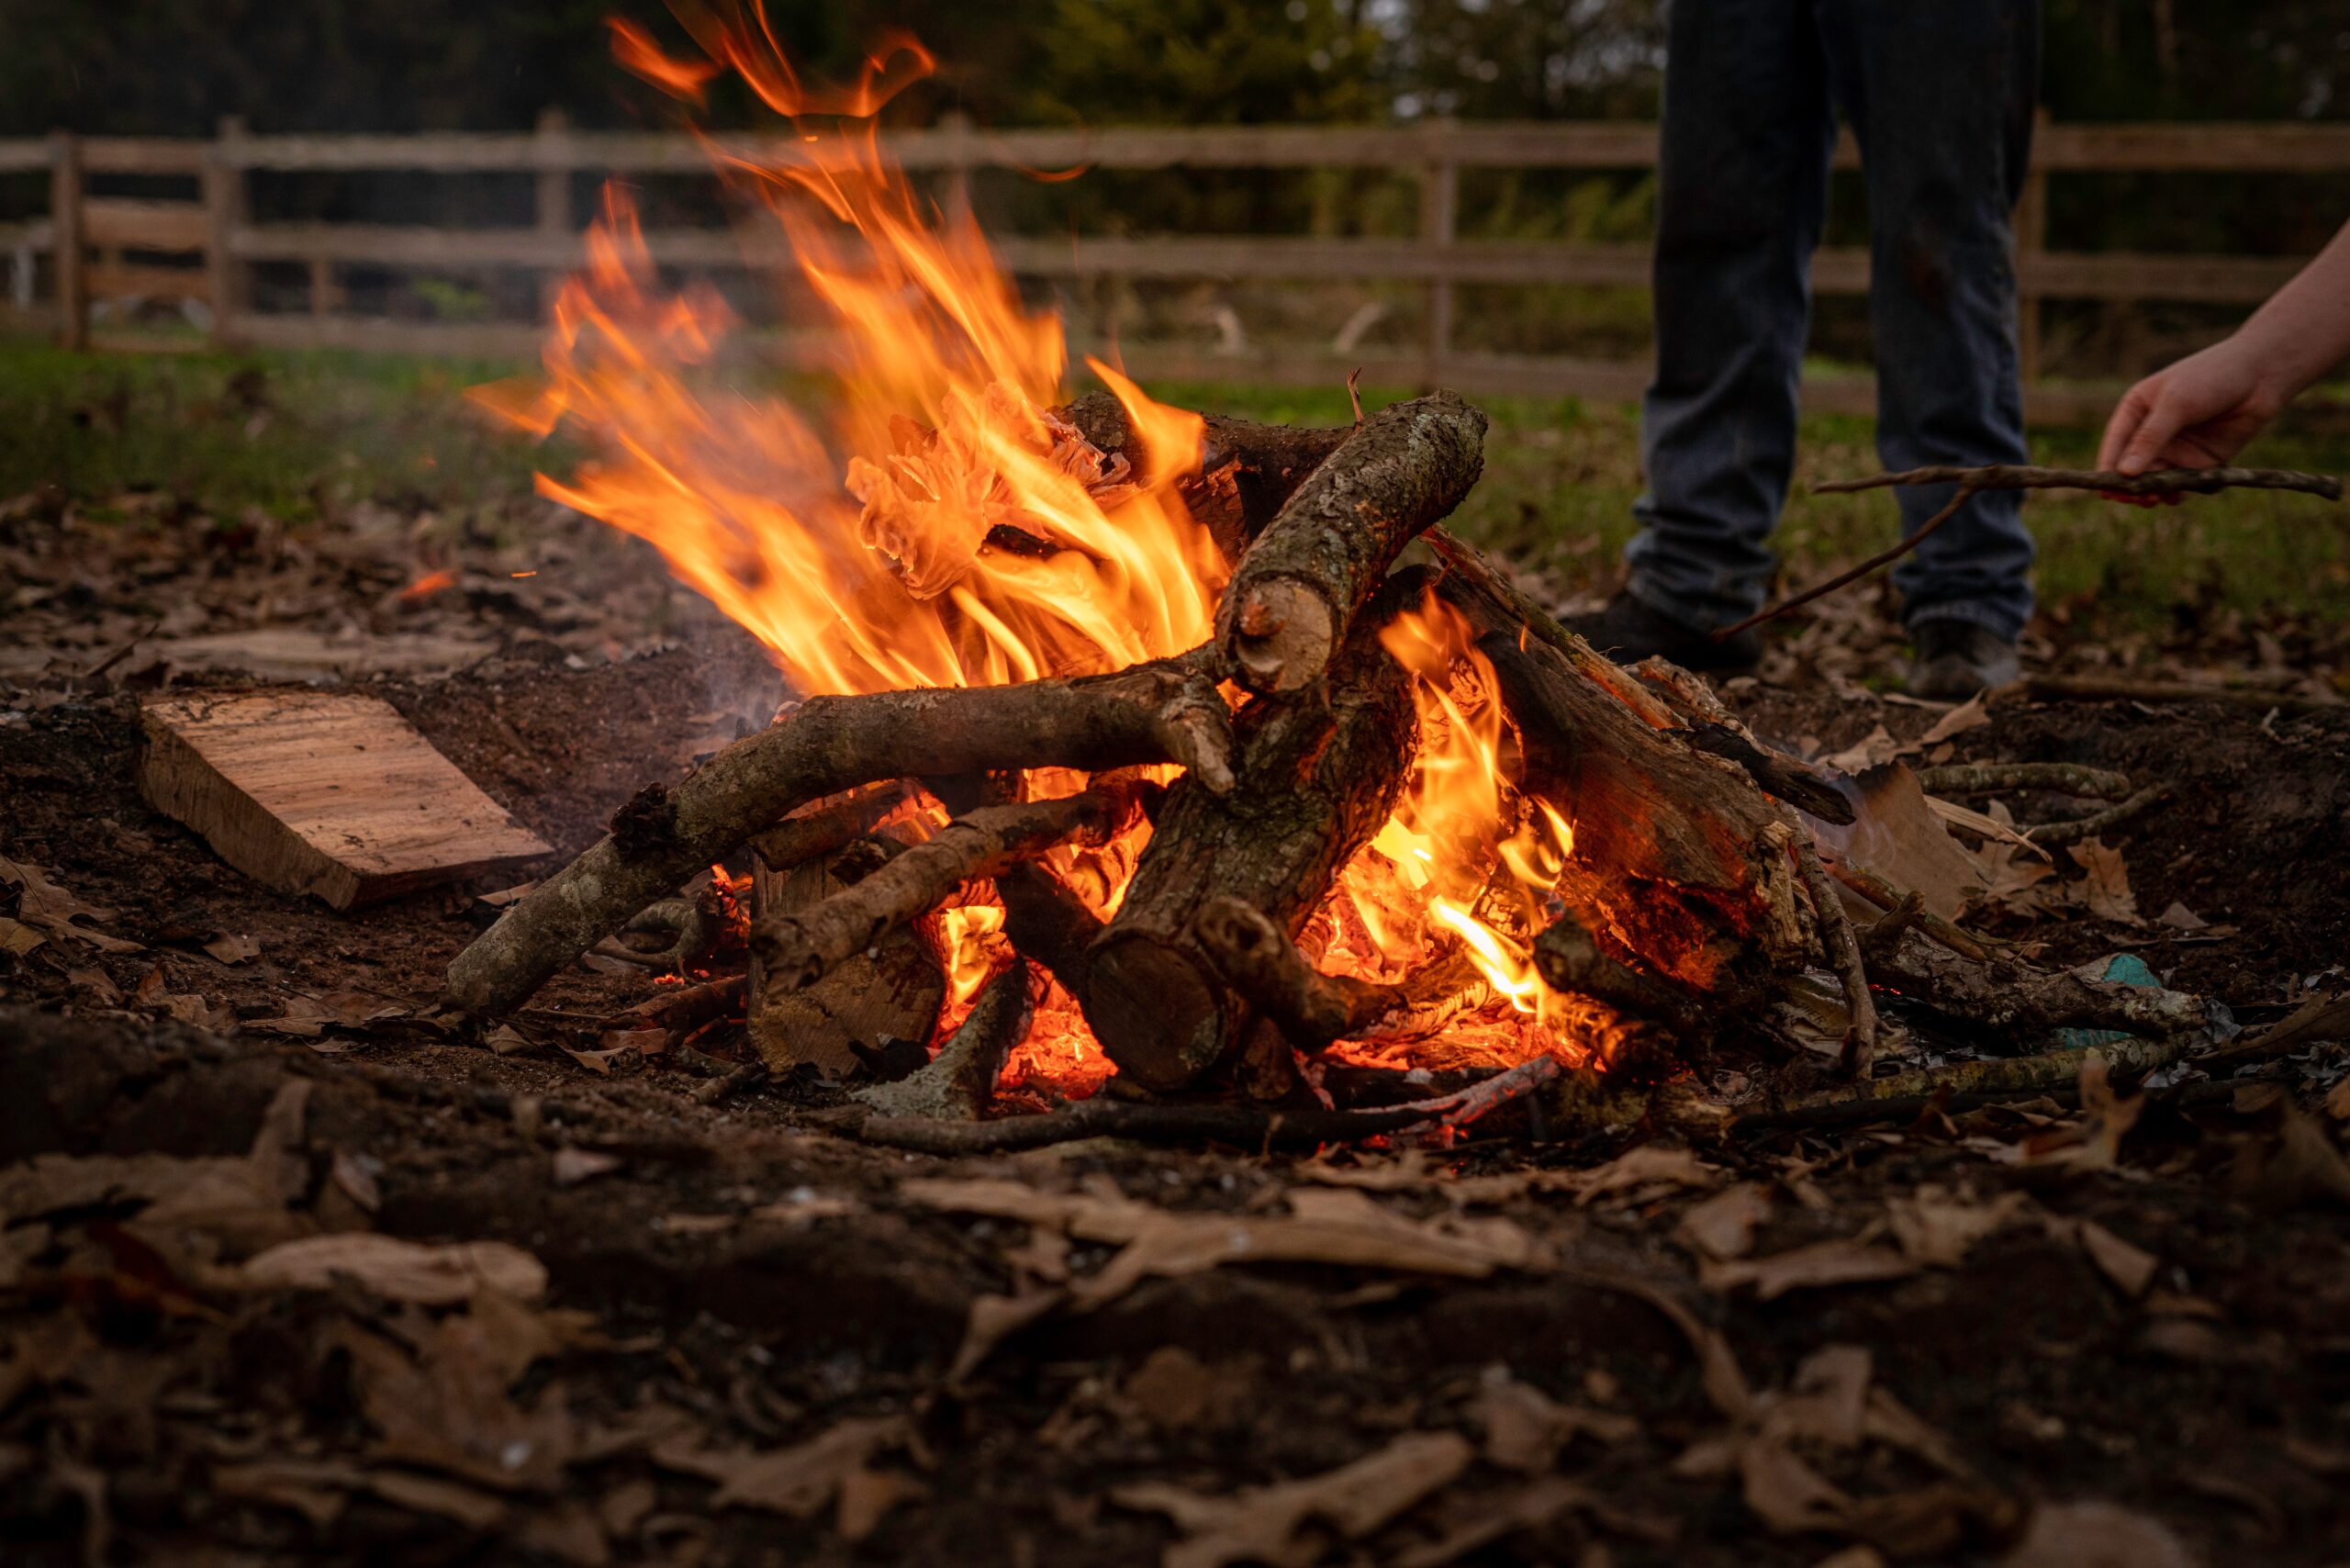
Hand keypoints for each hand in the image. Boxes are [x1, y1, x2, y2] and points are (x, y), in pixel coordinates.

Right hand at [2096, 337, 2282, 504]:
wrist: (2262, 374)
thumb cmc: (2211, 376)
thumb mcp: (2176, 403)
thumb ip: (2150, 438)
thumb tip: (2124, 473)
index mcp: (2137, 411)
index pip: (2115, 445)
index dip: (2108, 468)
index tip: (2104, 490)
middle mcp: (2153, 433)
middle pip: (2134, 468)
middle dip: (2131, 485)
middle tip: (2131, 498)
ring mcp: (2178, 449)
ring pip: (2158, 479)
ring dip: (2154, 491)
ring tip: (2154, 498)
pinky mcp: (2202, 462)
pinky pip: (2187, 484)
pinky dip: (2183, 492)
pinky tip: (2179, 496)